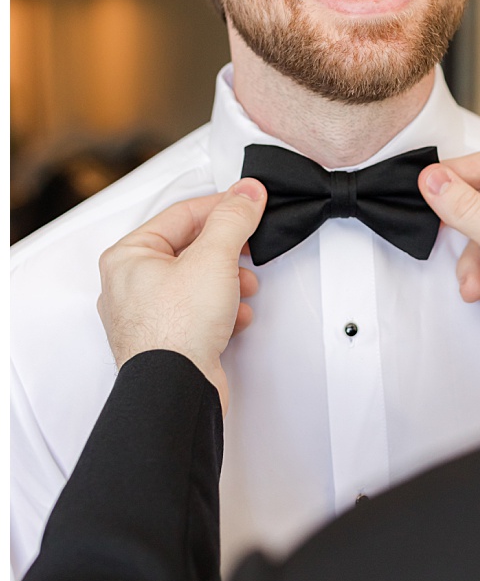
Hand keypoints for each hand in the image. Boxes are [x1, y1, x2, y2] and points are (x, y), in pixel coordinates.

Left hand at [96, 179, 266, 414]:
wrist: (175, 388)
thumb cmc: (175, 330)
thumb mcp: (213, 257)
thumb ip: (233, 219)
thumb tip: (246, 193)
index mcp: (128, 257)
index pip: (182, 214)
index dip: (222, 206)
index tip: (250, 203)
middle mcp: (130, 285)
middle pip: (190, 248)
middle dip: (228, 252)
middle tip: (249, 248)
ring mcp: (147, 315)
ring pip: (197, 282)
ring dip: (229, 283)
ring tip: (244, 289)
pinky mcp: (166, 340)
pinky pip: (198, 312)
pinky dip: (223, 311)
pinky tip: (236, 317)